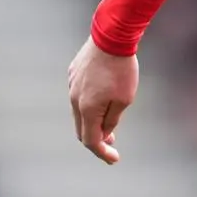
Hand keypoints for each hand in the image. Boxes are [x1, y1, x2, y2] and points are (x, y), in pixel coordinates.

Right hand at [68, 38, 137, 163]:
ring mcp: (71, 85)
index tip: (114, 159)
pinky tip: (101, 102)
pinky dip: (88, 106)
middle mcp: (74, 99)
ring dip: (91, 123)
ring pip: (78, 113)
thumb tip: (104, 133)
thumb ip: (112, 119)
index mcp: (88, 108)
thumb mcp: (124, 99)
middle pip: (81, 130)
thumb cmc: (122, 69)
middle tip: (112, 145)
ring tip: (108, 127)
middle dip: (96, 141)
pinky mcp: (72, 74)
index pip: (91, 140)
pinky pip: (78, 96)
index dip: (102, 153)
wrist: (110, 37)